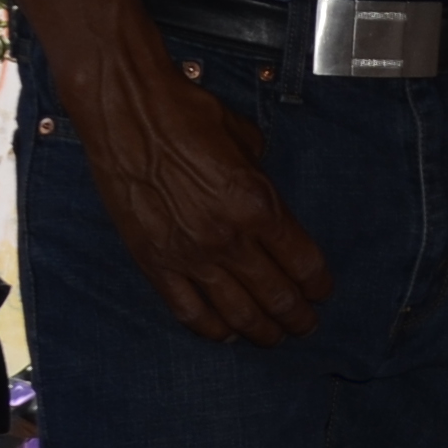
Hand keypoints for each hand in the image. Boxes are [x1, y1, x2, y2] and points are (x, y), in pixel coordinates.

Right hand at [67, 47, 331, 344]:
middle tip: (306, 324)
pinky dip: (211, 329)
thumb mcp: (244, 139)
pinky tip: (225, 334)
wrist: (125, 110)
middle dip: (298, 316)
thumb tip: (265, 190)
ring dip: (261, 331)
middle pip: (276, 296)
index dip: (318, 285)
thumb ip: (261, 176)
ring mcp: (190, 255)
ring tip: (273, 337)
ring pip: (237, 313)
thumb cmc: (183, 113)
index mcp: (257, 204)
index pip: (303, 263)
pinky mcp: (155, 262)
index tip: (321, 292)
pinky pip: (189, 311)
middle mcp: (228, 237)